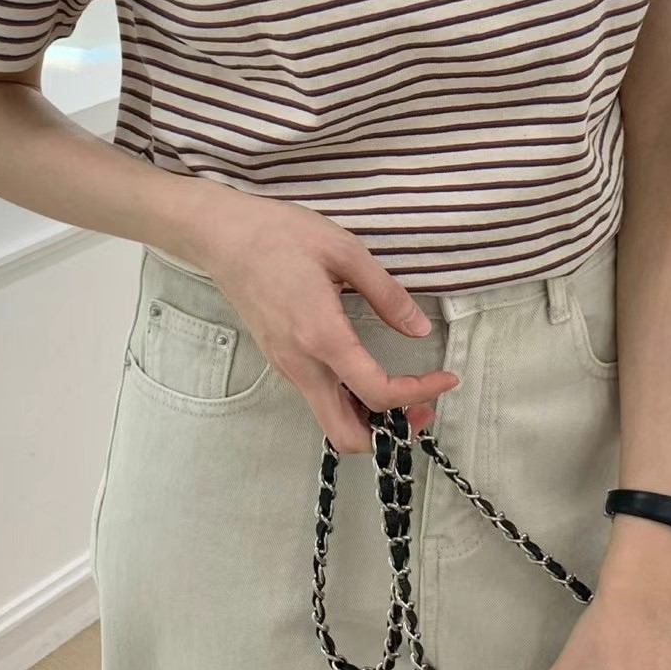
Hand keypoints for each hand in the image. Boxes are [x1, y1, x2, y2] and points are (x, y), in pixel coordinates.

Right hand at [175, 181, 458, 451]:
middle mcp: (301, 364)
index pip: (377, 392)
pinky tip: (367, 374)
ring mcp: (286, 366)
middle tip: (421, 403)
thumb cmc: (281, 235)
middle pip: (346, 434)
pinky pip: (318, 398)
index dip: (419, 393)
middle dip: (389, 432)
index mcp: (322, 336)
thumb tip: (420, 329)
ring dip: (370, 419)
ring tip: (402, 390)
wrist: (223, 236)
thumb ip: (386, 294)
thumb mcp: (345, 251)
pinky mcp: (279, 360)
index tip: (447, 378)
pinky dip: (350, 402)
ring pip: (331, 420)